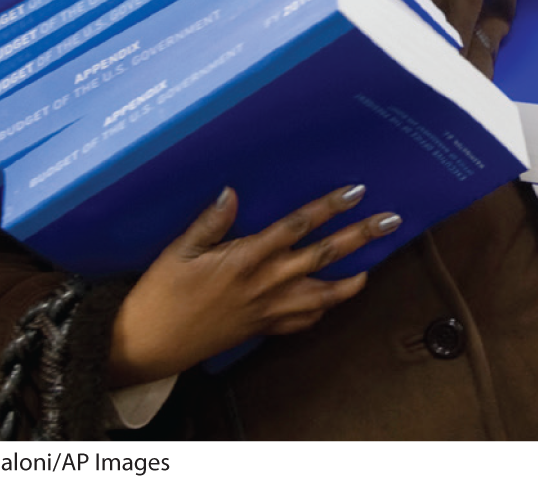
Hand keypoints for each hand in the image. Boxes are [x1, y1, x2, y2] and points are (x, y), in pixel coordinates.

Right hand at [107, 184, 399, 386]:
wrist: (147, 346)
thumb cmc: (160, 293)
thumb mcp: (178, 250)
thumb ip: (210, 221)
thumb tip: (232, 191)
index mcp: (246, 258)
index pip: (297, 226)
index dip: (329, 207)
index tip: (356, 191)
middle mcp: (265, 283)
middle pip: (323, 256)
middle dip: (360, 237)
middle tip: (390, 220)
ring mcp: (267, 310)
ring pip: (322, 295)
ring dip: (351, 279)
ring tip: (374, 266)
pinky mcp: (261, 329)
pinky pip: (301, 322)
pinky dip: (322, 310)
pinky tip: (332, 300)